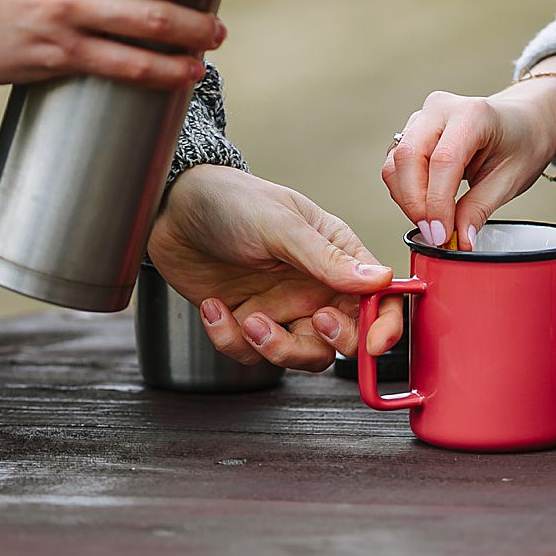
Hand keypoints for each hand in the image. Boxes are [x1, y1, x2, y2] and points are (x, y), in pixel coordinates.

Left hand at [146, 165, 400, 370]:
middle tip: (313, 322)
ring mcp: (280, 306)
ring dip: (276, 348)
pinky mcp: (245, 321)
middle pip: (344, 338)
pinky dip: (230, 339)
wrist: (170, 209)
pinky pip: (250, 353)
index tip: (375, 343)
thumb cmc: (231, 201)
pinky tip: (214, 306)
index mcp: (337, 255)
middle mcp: (314, 286)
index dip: (385, 324)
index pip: (380, 296)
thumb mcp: (281, 226)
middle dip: (331, 342)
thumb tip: (380, 279)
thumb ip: (327, 258)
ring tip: (249, 319)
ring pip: (300, 354)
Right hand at [381, 82, 555, 250]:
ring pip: (395, 162)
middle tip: (435, 235)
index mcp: (473, 114)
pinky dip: (405, 192)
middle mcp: (441, 109)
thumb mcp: (510, 180)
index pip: (443, 160)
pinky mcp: (412, 131)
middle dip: (416, 204)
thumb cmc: (521, 144)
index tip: (441, 234)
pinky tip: (426, 209)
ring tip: (432, 224)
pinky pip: (396, 164)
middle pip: (409, 158)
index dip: (437, 203)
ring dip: (407, 200)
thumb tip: (458, 241)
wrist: (522, 123)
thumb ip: (479, 208)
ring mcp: (423, 117)